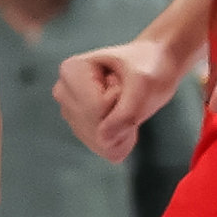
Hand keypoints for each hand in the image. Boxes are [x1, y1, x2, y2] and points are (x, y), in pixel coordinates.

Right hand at [55, 31, 189, 160]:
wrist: (153, 66)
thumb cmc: (149, 66)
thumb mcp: (144, 83)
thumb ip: (126, 112)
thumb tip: (104, 140)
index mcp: (70, 71)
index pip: (97, 107)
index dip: (120, 97)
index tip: (123, 79)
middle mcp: (63, 93)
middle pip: (96, 127)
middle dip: (121, 114)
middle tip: (127, 91)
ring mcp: (71, 114)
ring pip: (101, 142)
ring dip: (124, 126)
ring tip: (124, 100)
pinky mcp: (83, 131)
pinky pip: (108, 151)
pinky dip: (124, 139)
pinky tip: (123, 116)